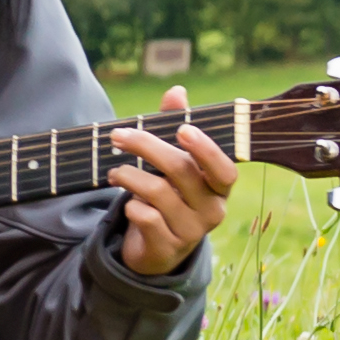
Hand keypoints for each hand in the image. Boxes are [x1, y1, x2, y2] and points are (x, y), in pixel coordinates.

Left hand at [108, 89, 236, 275]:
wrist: (157, 248)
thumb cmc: (169, 195)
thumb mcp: (173, 163)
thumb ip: (174, 127)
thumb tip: (177, 91)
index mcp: (219, 187)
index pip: (224, 169)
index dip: (206, 150)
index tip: (182, 129)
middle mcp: (212, 210)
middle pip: (182, 171)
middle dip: (146, 147)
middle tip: (117, 136)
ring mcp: (192, 231)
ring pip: (159, 193)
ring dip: (129, 176)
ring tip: (114, 172)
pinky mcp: (168, 248)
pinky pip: (146, 219)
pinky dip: (132, 207)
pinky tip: (128, 204)